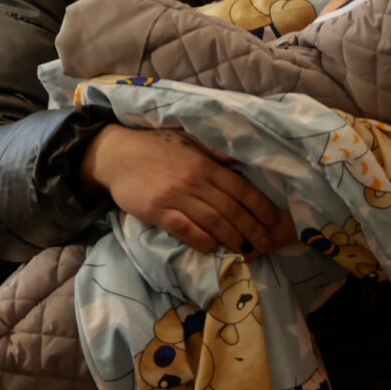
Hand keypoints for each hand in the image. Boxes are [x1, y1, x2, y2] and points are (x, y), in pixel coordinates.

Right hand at [80, 124, 295, 256]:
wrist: (117, 155)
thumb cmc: (156, 147)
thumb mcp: (189, 140)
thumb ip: (215, 151)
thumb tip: (241, 159)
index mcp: (205, 163)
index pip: (240, 188)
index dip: (260, 206)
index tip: (273, 220)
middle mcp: (194, 180)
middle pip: (230, 209)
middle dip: (252, 228)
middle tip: (265, 244)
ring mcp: (175, 196)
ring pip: (212, 221)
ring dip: (231, 238)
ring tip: (243, 249)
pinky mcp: (157, 211)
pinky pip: (186, 229)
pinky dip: (202, 240)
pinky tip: (213, 248)